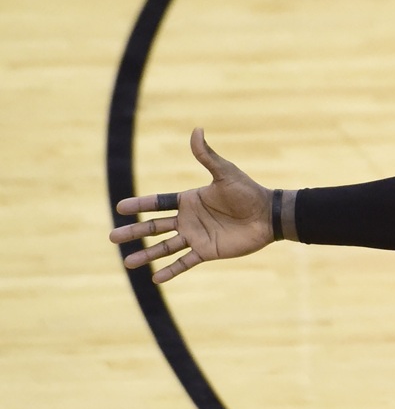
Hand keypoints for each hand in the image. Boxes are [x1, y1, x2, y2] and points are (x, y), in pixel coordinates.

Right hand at [109, 128, 274, 282]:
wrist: (267, 215)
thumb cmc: (248, 192)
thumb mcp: (225, 173)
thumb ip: (207, 156)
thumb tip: (196, 130)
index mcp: (189, 200)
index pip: (158, 202)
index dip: (140, 204)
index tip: (120, 207)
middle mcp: (189, 219)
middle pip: (155, 227)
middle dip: (134, 232)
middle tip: (112, 238)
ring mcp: (197, 236)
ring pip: (165, 248)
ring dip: (147, 255)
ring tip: (127, 263)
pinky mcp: (207, 251)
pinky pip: (185, 262)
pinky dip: (171, 271)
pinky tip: (155, 278)